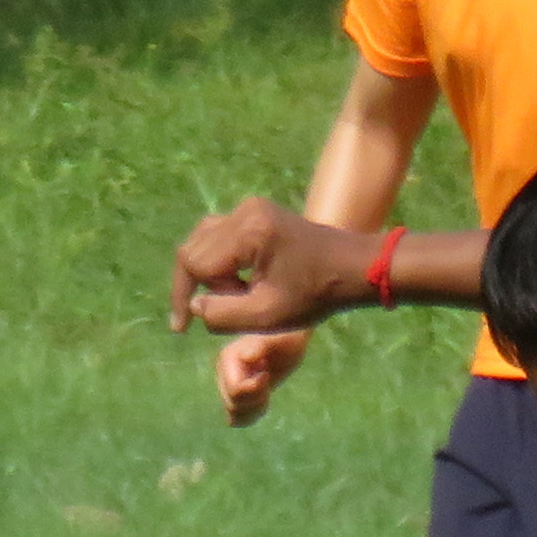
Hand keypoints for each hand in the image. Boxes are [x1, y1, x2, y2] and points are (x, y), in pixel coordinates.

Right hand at [170, 196, 375, 337]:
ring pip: (203, 241)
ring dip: (212, 274)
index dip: (184, 296)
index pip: (193, 263)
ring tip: (241, 294)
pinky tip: (245, 281)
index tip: (183, 328)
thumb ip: (223, 315)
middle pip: (194, 249)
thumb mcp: (268, 316)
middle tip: (235, 306)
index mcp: (248, 233)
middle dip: (205, 285)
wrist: (353, 266)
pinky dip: (224, 261)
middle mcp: (244, 212)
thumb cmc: (316, 294)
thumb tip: (194, 306)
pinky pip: (220, 236)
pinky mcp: (256, 211)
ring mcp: (250, 208)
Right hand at [216, 329, 311, 426]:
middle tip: (268, 383)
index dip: (254, 389)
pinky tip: (263, 404)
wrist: (286, 340)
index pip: (234, 390)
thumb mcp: (273, 338)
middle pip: (233, 405)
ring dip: (255, 410)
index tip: (266, 375)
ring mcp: (229, 387)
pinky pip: (236, 419)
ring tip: (266, 393)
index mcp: (228, 359)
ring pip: (234, 415)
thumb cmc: (282, 335)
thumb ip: (259, 347)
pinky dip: (251, 417)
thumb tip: (246, 356)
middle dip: (256, 400)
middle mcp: (224, 374)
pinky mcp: (238, 397)